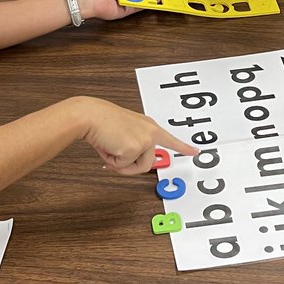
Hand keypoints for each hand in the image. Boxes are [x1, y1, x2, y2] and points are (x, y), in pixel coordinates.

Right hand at [75, 98, 197, 173]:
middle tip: (113, 160)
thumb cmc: (101, 122)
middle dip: (128, 167)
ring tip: (110, 148)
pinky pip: (124, 166)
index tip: (194, 152)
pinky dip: (112, 161)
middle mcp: (150, 131)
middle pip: (147, 164)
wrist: (89, 116)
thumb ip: (132, 147)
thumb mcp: (122, 134)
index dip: (183, 147)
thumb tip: (127, 165)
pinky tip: (107, 146)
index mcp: (148, 126)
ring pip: (137, 167)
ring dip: (120, 164)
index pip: (170, 139)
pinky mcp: (136, 147)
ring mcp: (145, 139)